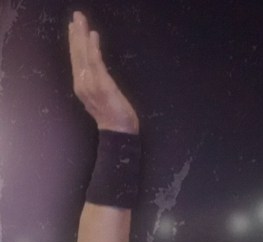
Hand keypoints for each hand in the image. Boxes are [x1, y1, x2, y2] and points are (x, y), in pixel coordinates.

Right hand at [69, 10, 138, 133]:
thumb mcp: (100, 97)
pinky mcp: (102, 85)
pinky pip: (96, 62)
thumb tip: (93, 69)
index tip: (72, 26)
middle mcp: (82, 84)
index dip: (74, 42)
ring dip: (82, 35)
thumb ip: (95, 83)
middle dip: (76, 33)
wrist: (118, 133)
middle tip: (76, 16)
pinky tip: (94, 35)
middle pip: (77, 54)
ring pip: (84, 55)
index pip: (76, 59)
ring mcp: (91, 84)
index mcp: (81, 86)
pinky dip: (94, 48)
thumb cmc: (112, 116)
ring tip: (81, 20)